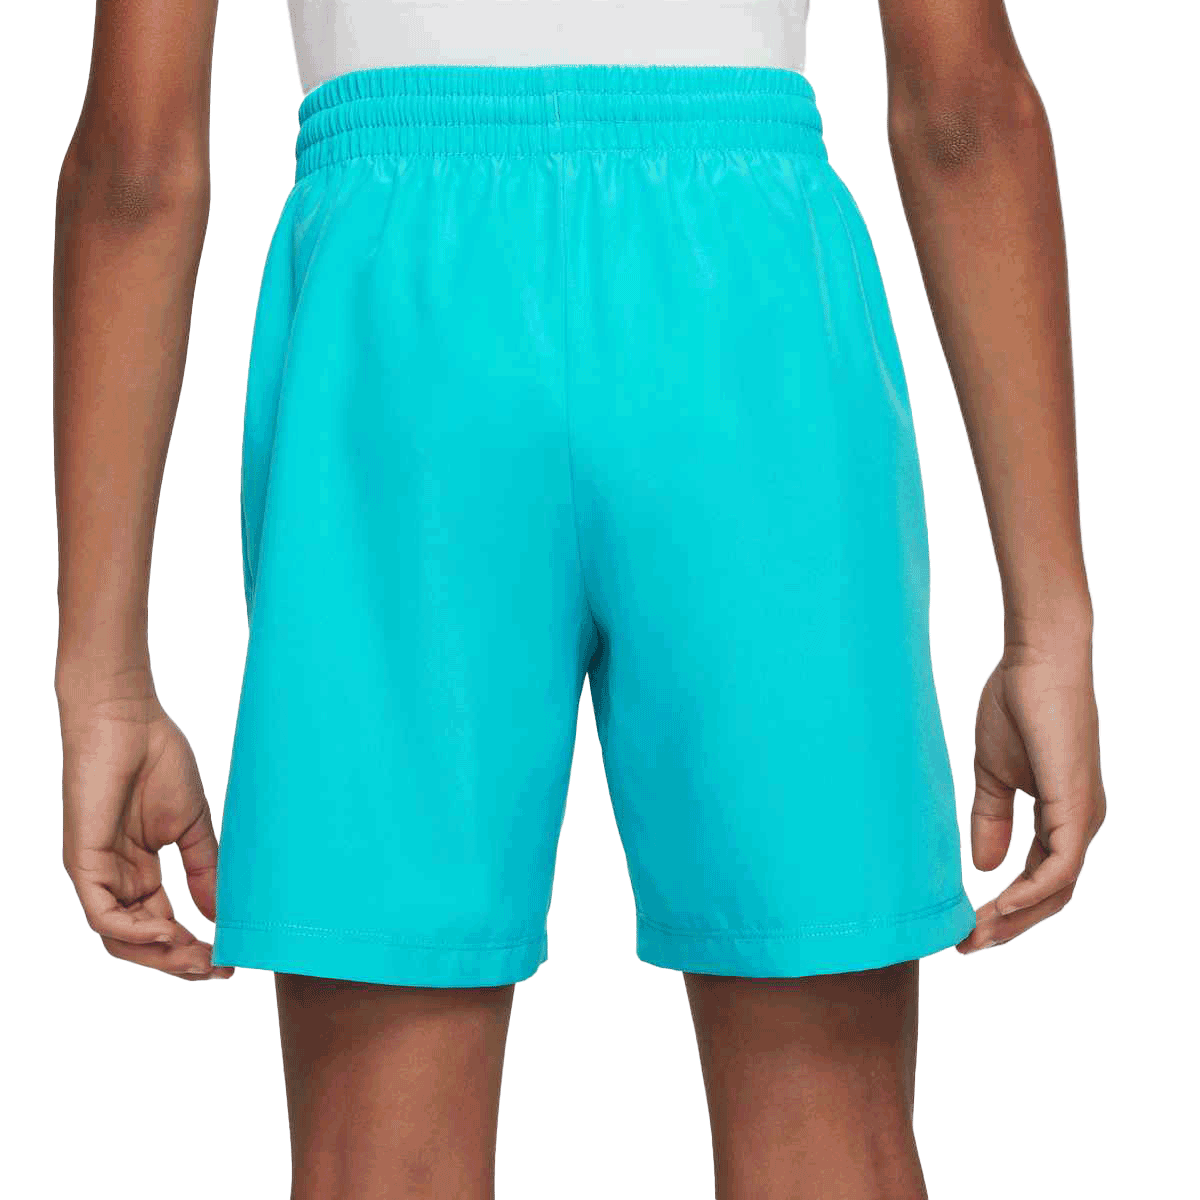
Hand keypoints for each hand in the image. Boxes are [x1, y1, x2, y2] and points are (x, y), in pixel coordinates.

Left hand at [58, 669, 232, 978]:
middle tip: (218, 968)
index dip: (195, 947)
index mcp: (138, 871)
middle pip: (142, 942)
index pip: (162, 926)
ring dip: (162, 955)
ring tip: (200, 958)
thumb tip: (221, 916)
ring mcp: (97, 874)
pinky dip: (136, 932)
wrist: (129, 721)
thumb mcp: (192, 826)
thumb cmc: (158, 760)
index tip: (231, 959)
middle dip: (181, 962)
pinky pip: (103, 916)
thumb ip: (203, 870)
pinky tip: (170, 932)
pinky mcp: (83, 863)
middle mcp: (115, 879)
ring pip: (122, 939)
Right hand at [958, 635, 1105, 951]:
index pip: (1041, 879)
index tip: (965, 924)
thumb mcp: (994, 773)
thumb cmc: (1017, 704)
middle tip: (966, 944)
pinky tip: (996, 903)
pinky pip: (1060, 868)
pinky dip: (1029, 891)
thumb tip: (984, 867)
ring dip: (1015, 917)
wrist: (1037, 661)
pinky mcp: (1076, 806)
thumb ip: (992, 818)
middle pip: (1052, 896)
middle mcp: (1081, 823)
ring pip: (1058, 890)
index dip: (1006, 907)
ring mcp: (1083, 817)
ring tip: (974, 933)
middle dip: (1009, 925)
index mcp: (1064, 815)